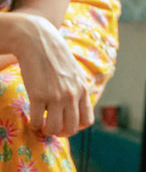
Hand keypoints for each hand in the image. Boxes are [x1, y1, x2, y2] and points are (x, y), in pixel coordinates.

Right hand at [9, 12, 93, 136]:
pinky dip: (34, 124)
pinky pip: (37, 120)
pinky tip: (32, 119)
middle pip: (71, 128)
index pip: (87, 120)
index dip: (77, 127)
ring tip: (42, 125)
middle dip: (61, 132)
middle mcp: (71, 95)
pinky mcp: (38, 95)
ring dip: (47, 131)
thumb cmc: (54, 55)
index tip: (67, 125)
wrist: (37, 39)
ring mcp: (55, 96)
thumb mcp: (74, 72)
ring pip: (54, 128)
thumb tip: (77, 107)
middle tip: (52, 128)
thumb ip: (78, 89)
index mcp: (82, 90)